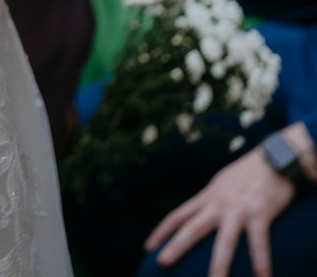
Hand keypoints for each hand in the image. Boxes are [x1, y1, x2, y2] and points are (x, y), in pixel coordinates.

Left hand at [145, 144, 294, 276]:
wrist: (273, 157)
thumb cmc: (248, 174)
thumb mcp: (222, 184)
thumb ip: (212, 201)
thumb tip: (202, 215)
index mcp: (208, 197)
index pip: (178, 215)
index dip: (162, 232)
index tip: (148, 248)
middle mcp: (219, 204)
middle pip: (193, 228)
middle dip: (177, 246)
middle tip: (162, 263)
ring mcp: (238, 209)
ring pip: (224, 241)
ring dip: (219, 265)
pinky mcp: (260, 213)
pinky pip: (259, 244)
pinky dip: (261, 263)